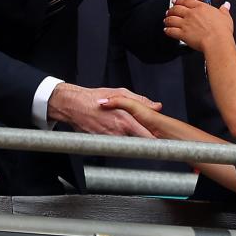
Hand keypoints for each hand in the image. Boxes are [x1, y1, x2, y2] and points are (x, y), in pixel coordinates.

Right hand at [47, 83, 161, 136]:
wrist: (73, 106)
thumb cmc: (95, 97)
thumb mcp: (120, 92)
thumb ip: (140, 100)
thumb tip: (156, 105)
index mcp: (126, 120)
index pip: (146, 136)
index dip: (156, 141)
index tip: (163, 142)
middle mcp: (118, 132)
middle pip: (137, 142)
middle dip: (144, 140)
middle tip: (151, 138)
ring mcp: (109, 139)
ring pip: (126, 143)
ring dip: (129, 139)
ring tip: (126, 129)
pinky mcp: (101, 142)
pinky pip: (113, 143)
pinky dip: (116, 139)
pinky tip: (112, 129)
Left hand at [164, 0, 233, 51]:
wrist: (217, 41)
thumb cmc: (222, 30)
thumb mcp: (226, 17)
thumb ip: (224, 10)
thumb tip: (226, 5)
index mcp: (201, 7)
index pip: (186, 1)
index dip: (179, 1)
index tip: (176, 1)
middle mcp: (191, 14)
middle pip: (176, 9)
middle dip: (171, 10)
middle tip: (169, 11)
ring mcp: (185, 23)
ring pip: (171, 19)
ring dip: (168, 19)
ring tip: (166, 20)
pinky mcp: (182, 34)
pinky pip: (171, 31)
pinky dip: (167, 30)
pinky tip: (166, 30)